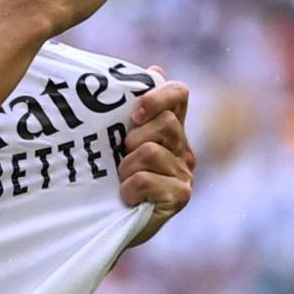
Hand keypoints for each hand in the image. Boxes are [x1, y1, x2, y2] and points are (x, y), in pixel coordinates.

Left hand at [118, 66, 194, 247]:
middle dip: (134, 139)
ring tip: (122, 181)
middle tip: (122, 158)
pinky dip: (130, 189)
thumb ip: (130, 109)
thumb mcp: (115, 140)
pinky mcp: (181, 195)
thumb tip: (155, 69)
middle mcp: (183, 148)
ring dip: (126, 167)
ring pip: (150, 151)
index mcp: (170, 128)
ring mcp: (185, 172)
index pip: (179, 94)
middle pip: (165, 123)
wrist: (109, 224)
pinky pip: (146, 179)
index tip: (133, 114)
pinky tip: (128, 198)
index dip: (158, 95)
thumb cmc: (110, 179)